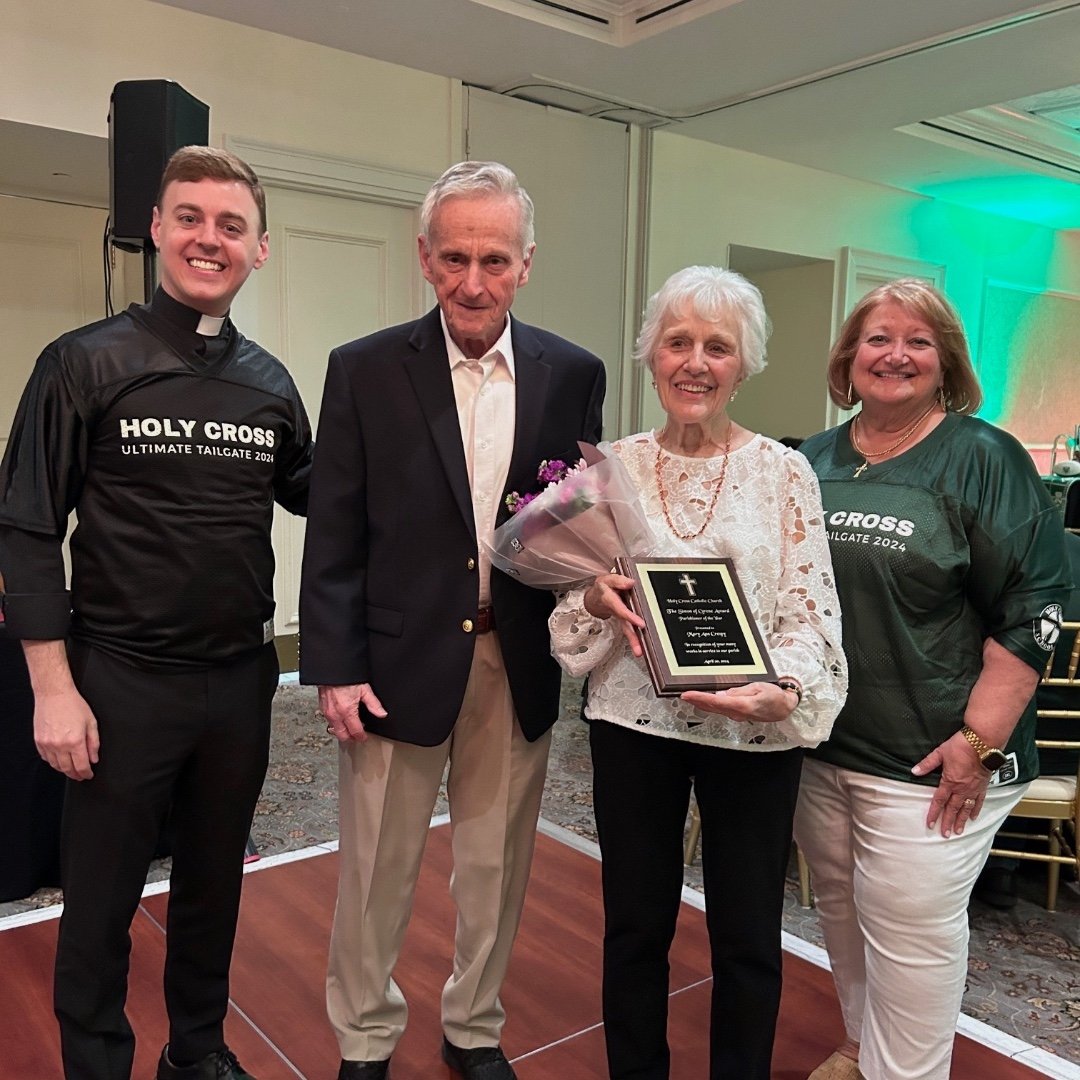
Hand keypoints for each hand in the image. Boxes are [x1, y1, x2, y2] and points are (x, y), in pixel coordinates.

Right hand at [34, 687, 99, 779]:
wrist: (54, 694)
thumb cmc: (74, 705)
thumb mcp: (91, 722)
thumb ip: (94, 743)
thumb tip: (94, 758)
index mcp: (75, 741)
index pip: (81, 766)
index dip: (86, 773)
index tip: (89, 775)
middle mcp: (60, 745)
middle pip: (68, 769)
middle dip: (76, 775)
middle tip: (81, 775)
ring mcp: (47, 744)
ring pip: (56, 765)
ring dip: (64, 770)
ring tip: (71, 769)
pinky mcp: (39, 741)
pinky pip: (46, 757)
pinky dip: (53, 762)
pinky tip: (59, 760)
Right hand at [319, 683, 386, 742]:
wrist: (332, 670)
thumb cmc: (346, 678)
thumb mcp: (364, 689)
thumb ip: (373, 703)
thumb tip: (382, 713)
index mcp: (347, 711)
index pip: (355, 731)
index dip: (361, 737)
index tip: (364, 738)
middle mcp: (336, 715)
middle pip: (343, 736)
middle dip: (351, 738)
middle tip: (358, 736)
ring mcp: (327, 713)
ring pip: (335, 730)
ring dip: (343, 731)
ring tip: (351, 727)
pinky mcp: (323, 709)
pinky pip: (329, 722)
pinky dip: (336, 723)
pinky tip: (342, 718)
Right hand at [583, 573, 645, 656]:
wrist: (597, 596)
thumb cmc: (604, 587)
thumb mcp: (607, 579)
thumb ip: (618, 580)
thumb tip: (631, 583)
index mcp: (611, 600)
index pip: (621, 610)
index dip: (630, 617)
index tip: (640, 624)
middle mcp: (616, 611)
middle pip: (624, 626)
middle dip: (631, 637)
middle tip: (638, 649)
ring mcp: (620, 617)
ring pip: (627, 630)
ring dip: (633, 642)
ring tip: (639, 652)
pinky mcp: (624, 620)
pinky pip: (629, 630)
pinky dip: (635, 639)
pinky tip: (641, 648)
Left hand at [681, 681, 796, 723]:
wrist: (785, 707)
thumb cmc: (774, 696)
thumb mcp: (759, 688)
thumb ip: (740, 691)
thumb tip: (723, 694)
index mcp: (742, 706)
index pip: (715, 701)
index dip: (700, 698)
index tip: (687, 695)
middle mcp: (737, 713)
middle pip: (711, 707)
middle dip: (695, 701)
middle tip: (682, 695)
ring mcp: (737, 715)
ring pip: (714, 709)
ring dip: (701, 703)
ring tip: (689, 696)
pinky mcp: (738, 713)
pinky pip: (721, 709)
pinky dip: (710, 704)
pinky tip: (705, 700)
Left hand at [912, 731, 989, 836]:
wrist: (983, 743)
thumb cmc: (961, 746)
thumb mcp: (940, 753)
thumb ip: (927, 764)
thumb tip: (915, 771)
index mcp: (949, 781)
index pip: (939, 801)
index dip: (934, 813)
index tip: (930, 824)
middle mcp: (961, 789)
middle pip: (952, 809)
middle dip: (947, 822)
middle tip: (945, 834)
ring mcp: (973, 789)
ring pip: (966, 808)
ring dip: (961, 821)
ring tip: (958, 831)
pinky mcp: (983, 786)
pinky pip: (979, 801)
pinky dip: (976, 810)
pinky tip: (973, 817)